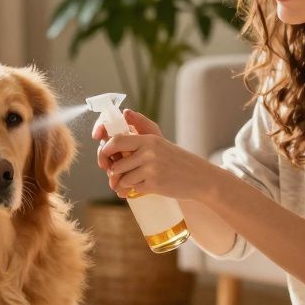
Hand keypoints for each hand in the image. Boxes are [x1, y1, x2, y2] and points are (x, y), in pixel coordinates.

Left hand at [94, 109, 218, 201]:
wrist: (199, 178)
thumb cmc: (177, 160)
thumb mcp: (160, 141)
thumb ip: (142, 127)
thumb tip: (126, 112)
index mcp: (148, 140)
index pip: (116, 141)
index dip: (105, 150)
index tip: (105, 158)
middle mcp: (149, 152)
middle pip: (116, 164)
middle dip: (113, 172)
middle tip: (116, 175)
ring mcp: (151, 169)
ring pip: (123, 179)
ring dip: (123, 183)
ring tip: (131, 182)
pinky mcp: (154, 185)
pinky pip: (132, 190)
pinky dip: (131, 192)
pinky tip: (136, 190)